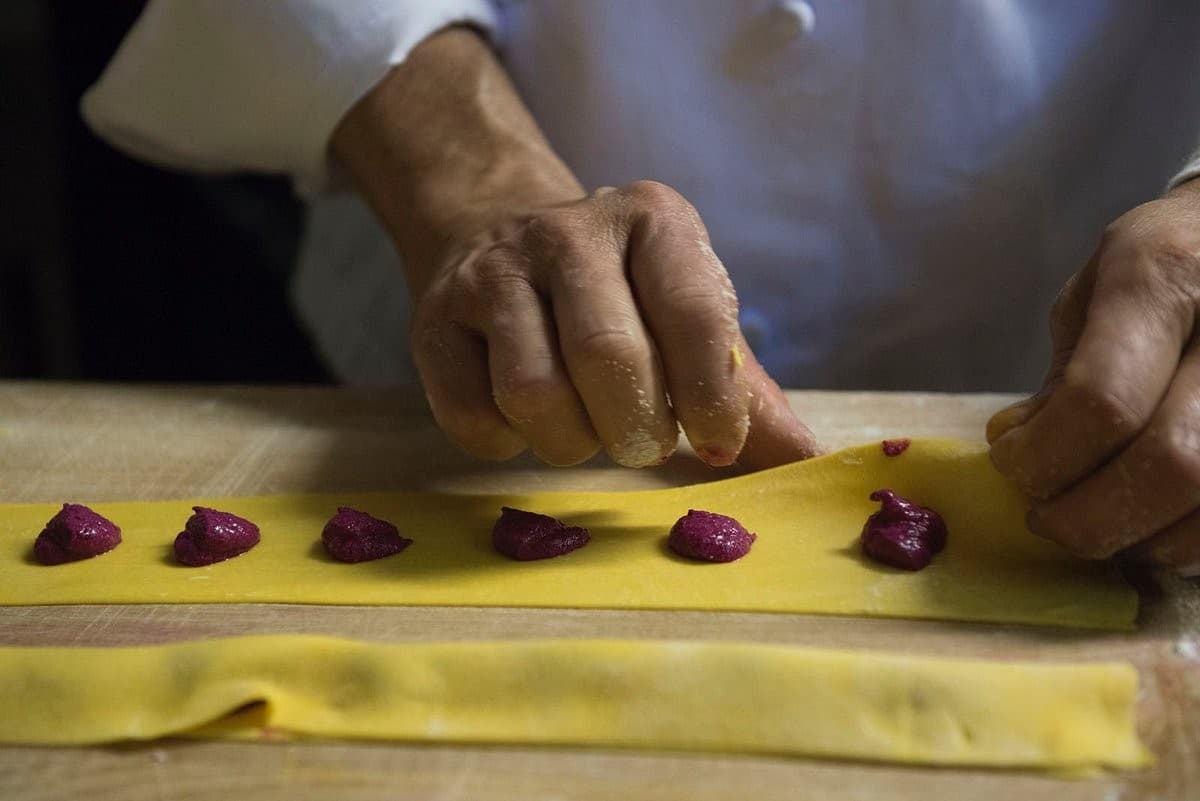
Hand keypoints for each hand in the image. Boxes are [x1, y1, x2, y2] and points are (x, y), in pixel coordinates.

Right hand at [331, 27, 817, 469]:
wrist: (500, 236)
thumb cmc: (620, 295)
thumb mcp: (688, 317)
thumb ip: (745, 389)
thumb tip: (805, 461)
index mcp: (654, 221)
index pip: (694, 312)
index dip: (711, 395)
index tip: (716, 444)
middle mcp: (570, 232)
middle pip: (608, 357)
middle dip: (635, 428)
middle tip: (642, 443)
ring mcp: (492, 272)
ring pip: (531, 392)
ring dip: (570, 441)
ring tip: (584, 428)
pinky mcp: (432, 320)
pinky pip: (470, 415)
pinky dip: (506, 443)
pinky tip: (524, 420)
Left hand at [987, 180, 1199, 574]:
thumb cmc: (1169, 260)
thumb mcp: (1097, 289)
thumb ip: (1063, 374)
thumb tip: (1021, 450)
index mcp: (1165, 276)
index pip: (1102, 400)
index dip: (1044, 456)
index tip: (1010, 463)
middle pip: (1172, 462)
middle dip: (1089, 515)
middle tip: (1045, 519)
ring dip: (1144, 542)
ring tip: (1098, 527)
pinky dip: (1190, 544)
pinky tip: (1155, 532)